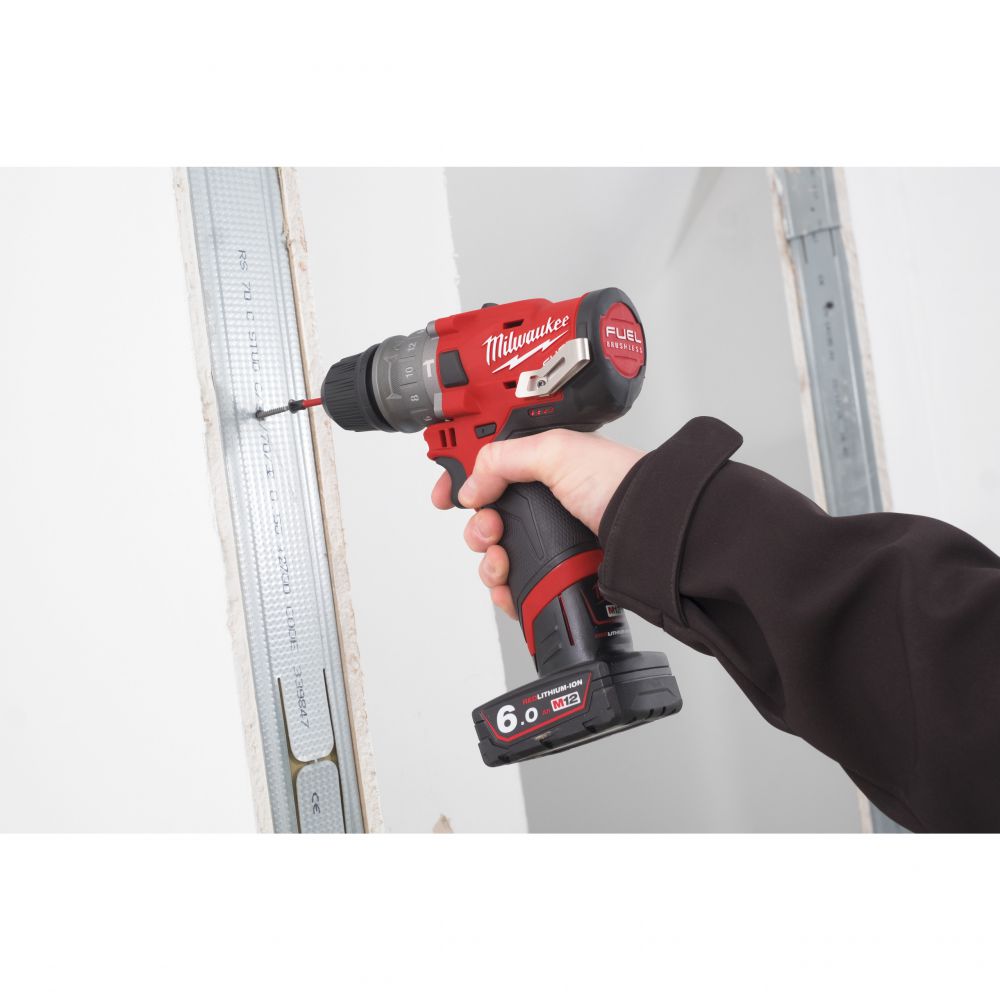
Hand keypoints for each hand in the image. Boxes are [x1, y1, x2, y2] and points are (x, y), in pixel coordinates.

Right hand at [430, 429, 643, 617]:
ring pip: (496, 556)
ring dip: (489, 562)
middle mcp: (543, 503)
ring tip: (503, 560)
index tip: (443, 498)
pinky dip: (504, 589)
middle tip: (492, 531)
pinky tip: (508, 586)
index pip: (486, 471)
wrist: (649, 529)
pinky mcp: (557, 571)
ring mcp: (549, 540)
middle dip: (478, 528)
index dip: (459, 483)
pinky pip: (516, 585)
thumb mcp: (554, 451)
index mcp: (540, 466)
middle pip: (485, 518)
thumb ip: (502, 459)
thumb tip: (470, 485)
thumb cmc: (617, 482)